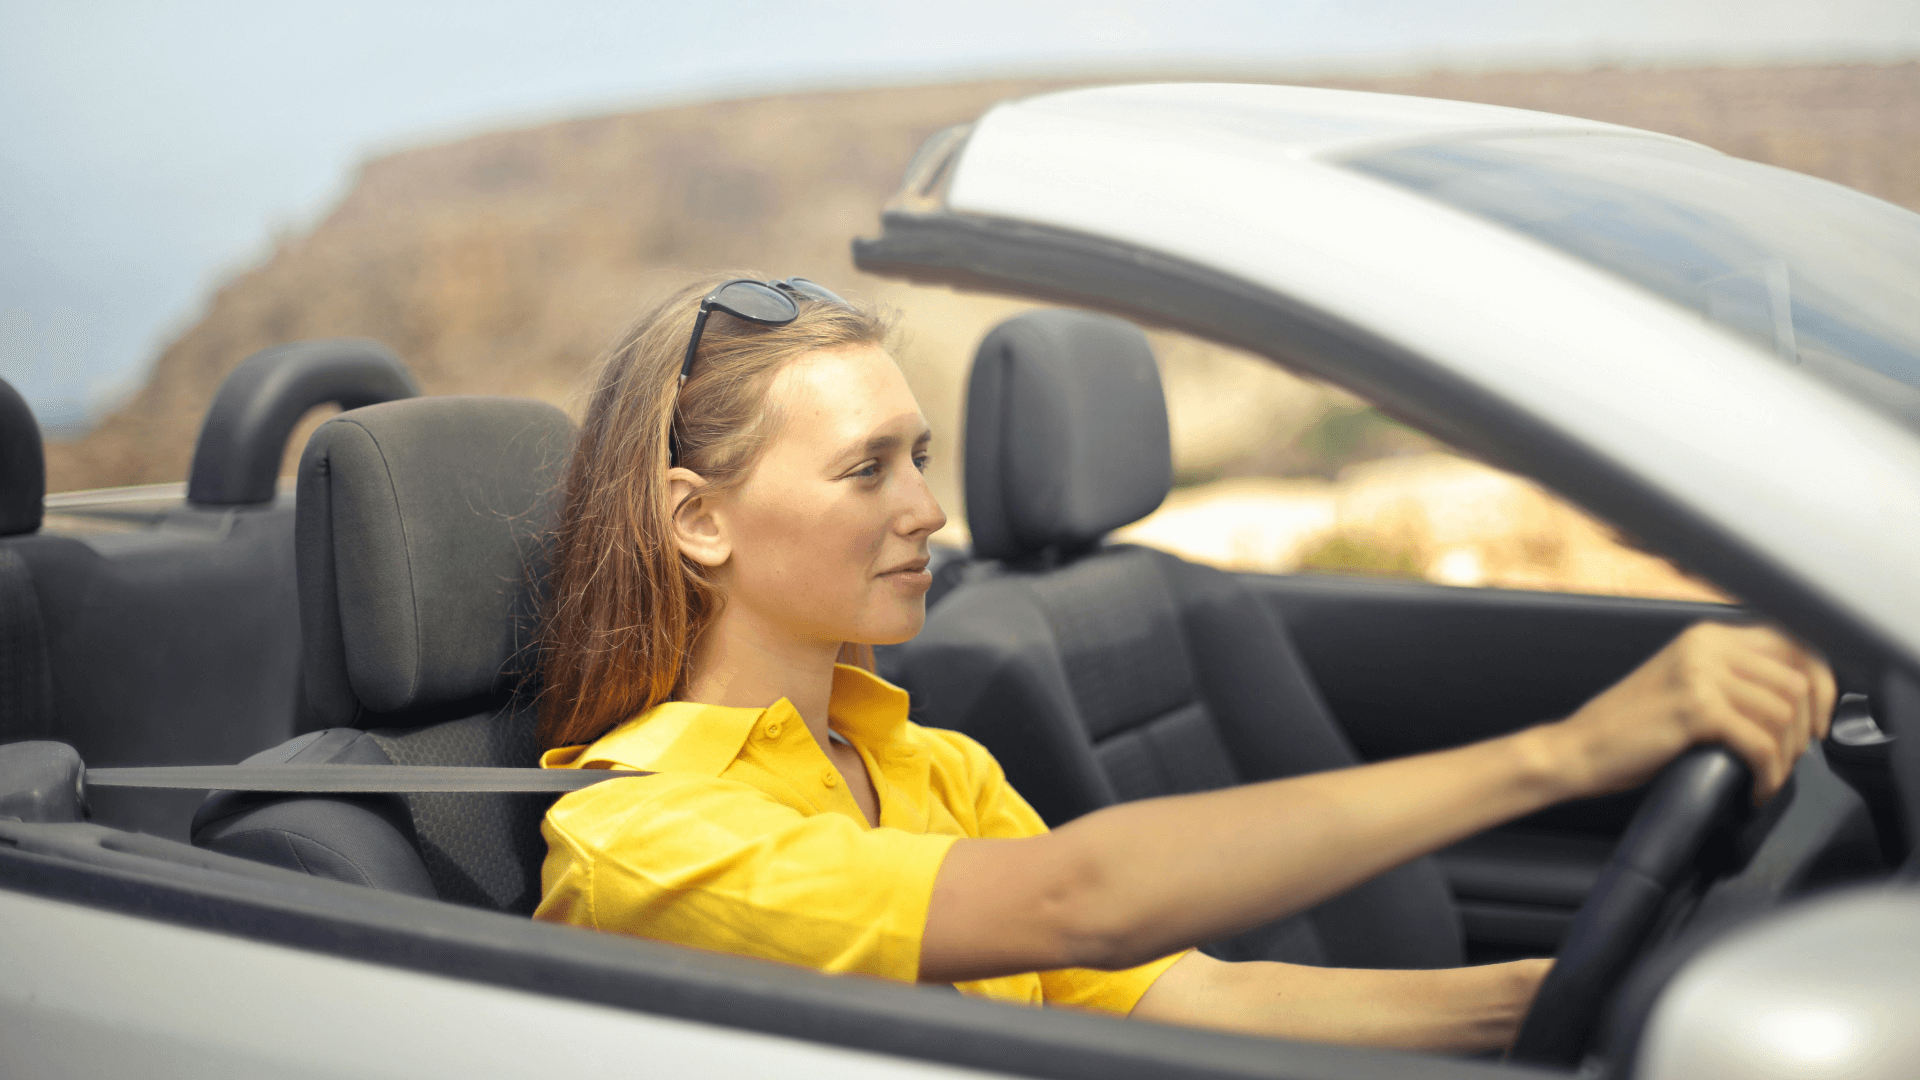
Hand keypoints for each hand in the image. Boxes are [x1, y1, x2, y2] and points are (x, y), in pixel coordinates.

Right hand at [1544, 622, 1835, 803]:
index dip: (1821, 684)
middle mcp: (1706, 646)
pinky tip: (1754, 789)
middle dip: (1806, 728)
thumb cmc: (1628, 730)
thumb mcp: (1684, 687)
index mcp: (1706, 636)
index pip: (1794, 644)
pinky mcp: (1695, 709)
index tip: (1817, 722)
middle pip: (1797, 680)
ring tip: (1766, 776)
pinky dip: (1767, 774)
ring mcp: (1699, 674)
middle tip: (1789, 758)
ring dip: (1786, 756)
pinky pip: (1760, 744)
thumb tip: (1795, 701)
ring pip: (1784, 714)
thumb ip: (1730, 680)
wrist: (1577, 749)